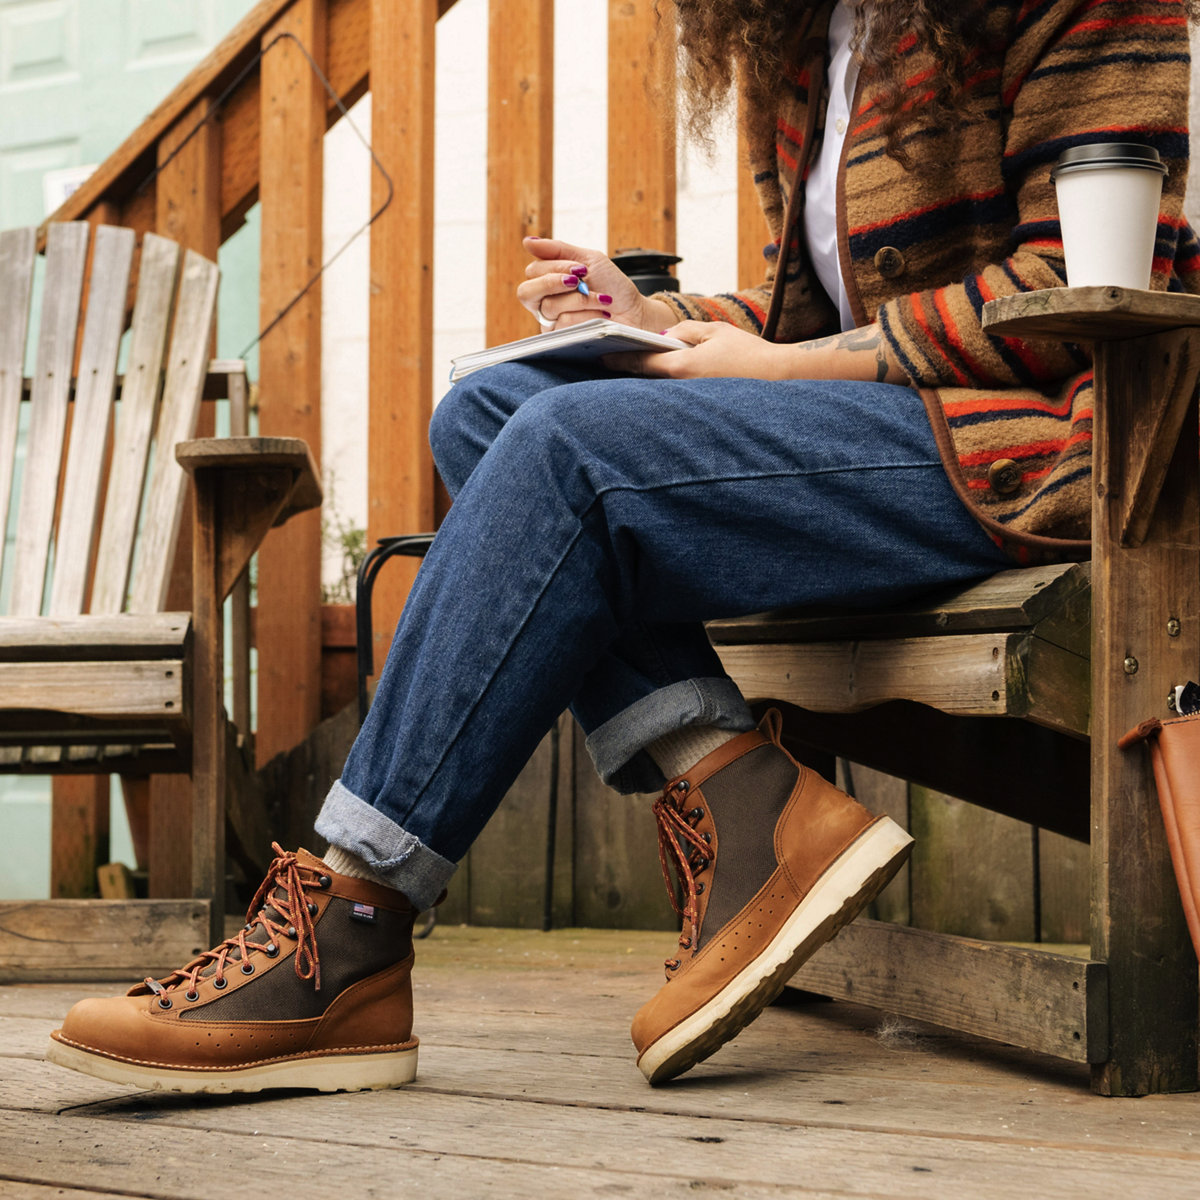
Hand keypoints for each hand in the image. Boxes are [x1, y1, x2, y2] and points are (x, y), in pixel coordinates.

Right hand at [517, 237, 676, 331]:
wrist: (634, 312)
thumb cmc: (612, 286)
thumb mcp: (588, 260)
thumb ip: (558, 250)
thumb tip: (527, 241)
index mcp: (548, 282)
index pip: (532, 272)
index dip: (554, 268)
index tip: (581, 269)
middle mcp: (544, 303)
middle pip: (526, 293)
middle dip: (554, 283)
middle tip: (578, 281)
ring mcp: (552, 323)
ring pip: (550, 307)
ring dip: (581, 299)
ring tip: (602, 299)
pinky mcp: (563, 339)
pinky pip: (564, 323)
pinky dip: (587, 315)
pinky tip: (602, 315)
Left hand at [604, 321, 793, 379]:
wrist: (776, 378)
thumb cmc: (748, 353)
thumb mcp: (715, 331)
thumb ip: (686, 330)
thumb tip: (667, 337)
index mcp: (681, 366)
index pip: (641, 361)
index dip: (618, 357)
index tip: (599, 354)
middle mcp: (681, 385)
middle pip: (645, 375)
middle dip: (626, 366)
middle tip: (602, 358)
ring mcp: (689, 397)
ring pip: (659, 384)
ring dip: (643, 374)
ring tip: (623, 363)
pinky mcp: (699, 402)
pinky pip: (674, 390)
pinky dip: (662, 380)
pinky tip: (655, 373)